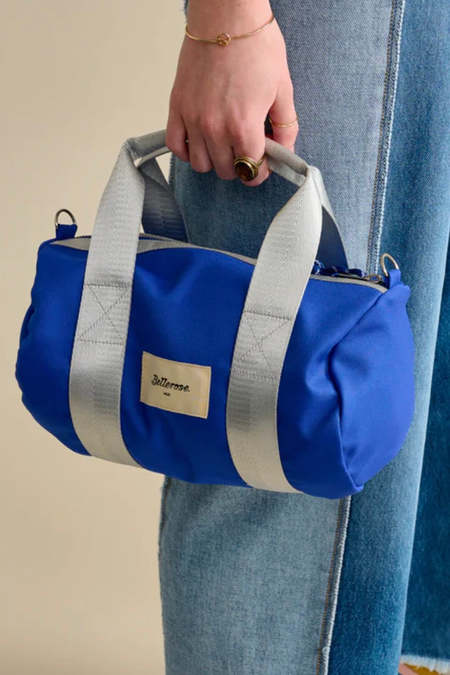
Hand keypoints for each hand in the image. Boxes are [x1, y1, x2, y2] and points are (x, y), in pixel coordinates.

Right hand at [165, 0, 297, 186]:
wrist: (227, 16)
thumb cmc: (257, 47)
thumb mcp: (283, 89)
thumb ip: (285, 127)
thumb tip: (285, 152)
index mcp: (244, 127)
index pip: (251, 171)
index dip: (260, 172)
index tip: (262, 163)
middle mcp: (216, 129)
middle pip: (226, 171)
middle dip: (239, 166)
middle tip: (245, 148)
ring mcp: (193, 120)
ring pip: (201, 165)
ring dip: (214, 160)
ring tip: (224, 144)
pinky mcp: (177, 107)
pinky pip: (176, 146)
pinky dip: (188, 150)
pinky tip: (200, 140)